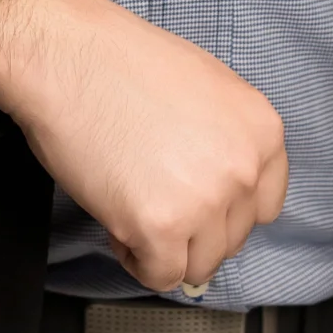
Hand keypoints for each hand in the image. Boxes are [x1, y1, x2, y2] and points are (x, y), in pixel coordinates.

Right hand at [0, 0, 288, 292]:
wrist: (67, 56)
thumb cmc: (121, 62)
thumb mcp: (205, 87)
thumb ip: (226, 139)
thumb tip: (222, 190)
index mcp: (261, 130)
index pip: (265, 206)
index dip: (226, 209)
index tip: (199, 202)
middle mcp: (244, 168)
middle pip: (232, 239)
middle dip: (192, 228)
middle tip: (153, 195)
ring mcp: (206, 201)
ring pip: (199, 265)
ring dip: (165, 248)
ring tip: (132, 206)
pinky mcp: (162, 228)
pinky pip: (161, 276)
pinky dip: (137, 259)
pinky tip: (118, 222)